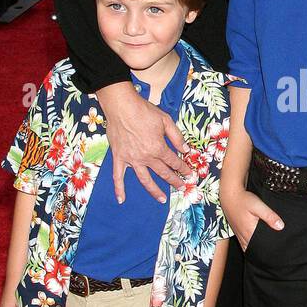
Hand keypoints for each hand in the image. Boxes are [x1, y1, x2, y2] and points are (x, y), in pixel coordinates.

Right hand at [96, 82, 190, 203]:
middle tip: (181, 187)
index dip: (183, 168)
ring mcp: (132, 160)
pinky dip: (119, 189)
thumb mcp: (166, 120)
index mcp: (159, 148)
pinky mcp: (119, 158)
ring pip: (145, 180)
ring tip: (162, 199)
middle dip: (174, 181)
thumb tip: (186, 150)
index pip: (174, 162)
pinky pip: (118, 176)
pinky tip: (121, 199)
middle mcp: (146, 157)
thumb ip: (177, 137)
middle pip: (163, 173)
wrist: (121, 106)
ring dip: (154, 191)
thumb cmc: (144, 111)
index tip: (189, 174)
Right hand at [219, 185, 283, 250]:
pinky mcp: (237, 232)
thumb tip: (281, 226)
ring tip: (265, 252)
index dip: (269, 250)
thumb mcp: (258, 205)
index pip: (261, 246)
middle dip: (263, 252)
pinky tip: (253, 247)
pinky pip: (243, 244)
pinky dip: (249, 247)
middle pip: (254, 249)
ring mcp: (239, 235)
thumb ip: (269, 216)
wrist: (230, 195)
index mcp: (250, 231)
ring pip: (248, 248)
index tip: (277, 251)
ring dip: (255, 250)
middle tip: (274, 253)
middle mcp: (244, 235)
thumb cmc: (244, 200)